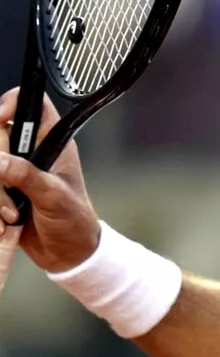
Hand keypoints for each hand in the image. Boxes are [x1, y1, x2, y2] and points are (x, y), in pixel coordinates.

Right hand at [0, 89, 101, 271]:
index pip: (31, 103)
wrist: (68, 253)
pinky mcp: (2, 189)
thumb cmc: (74, 221)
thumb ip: (27, 176)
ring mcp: (13, 170)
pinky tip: (5, 221)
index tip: (0, 118)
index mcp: (52, 142)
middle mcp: (31, 151)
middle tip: (12, 192)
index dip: (12, 103)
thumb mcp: (53, 196)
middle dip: (0, 164)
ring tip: (13, 214)